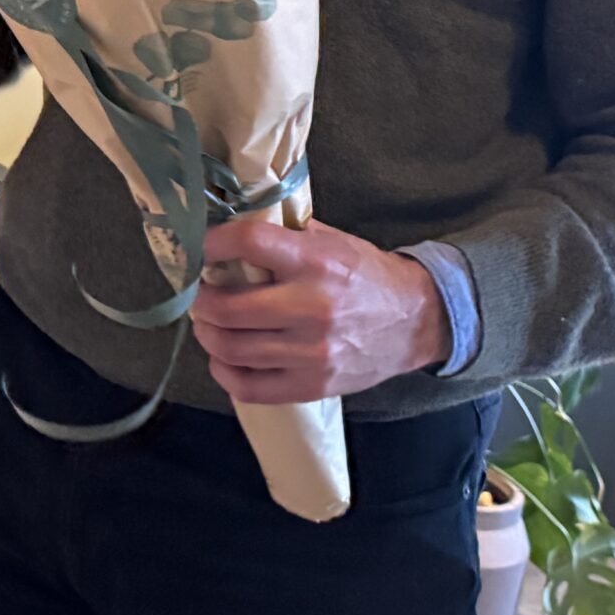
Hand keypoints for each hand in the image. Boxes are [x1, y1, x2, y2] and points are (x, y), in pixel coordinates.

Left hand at [190, 218, 451, 402]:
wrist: (415, 322)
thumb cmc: (366, 275)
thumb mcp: (332, 241)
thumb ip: (286, 235)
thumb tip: (231, 227)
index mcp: (317, 262)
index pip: (249, 244)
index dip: (212, 243)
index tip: (199, 247)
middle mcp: (312, 308)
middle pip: (229, 307)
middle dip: (200, 299)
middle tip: (199, 293)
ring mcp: (311, 353)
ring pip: (232, 349)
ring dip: (207, 333)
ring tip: (208, 322)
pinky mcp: (312, 386)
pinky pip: (249, 387)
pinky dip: (224, 372)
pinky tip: (224, 357)